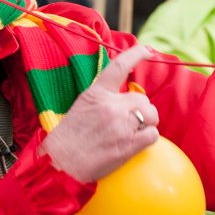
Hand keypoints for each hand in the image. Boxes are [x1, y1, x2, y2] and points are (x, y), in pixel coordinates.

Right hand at [39, 44, 158, 182]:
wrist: (61, 164)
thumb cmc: (68, 139)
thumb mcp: (81, 108)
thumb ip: (102, 100)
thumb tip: (123, 100)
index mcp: (96, 94)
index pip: (119, 66)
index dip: (136, 54)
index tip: (148, 50)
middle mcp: (111, 106)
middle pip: (142, 99)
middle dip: (140, 110)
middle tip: (128, 123)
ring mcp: (121, 125)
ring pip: (151, 115)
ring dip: (146, 123)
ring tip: (131, 134)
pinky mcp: (129, 144)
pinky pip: (153, 134)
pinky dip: (148, 139)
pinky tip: (135, 144)